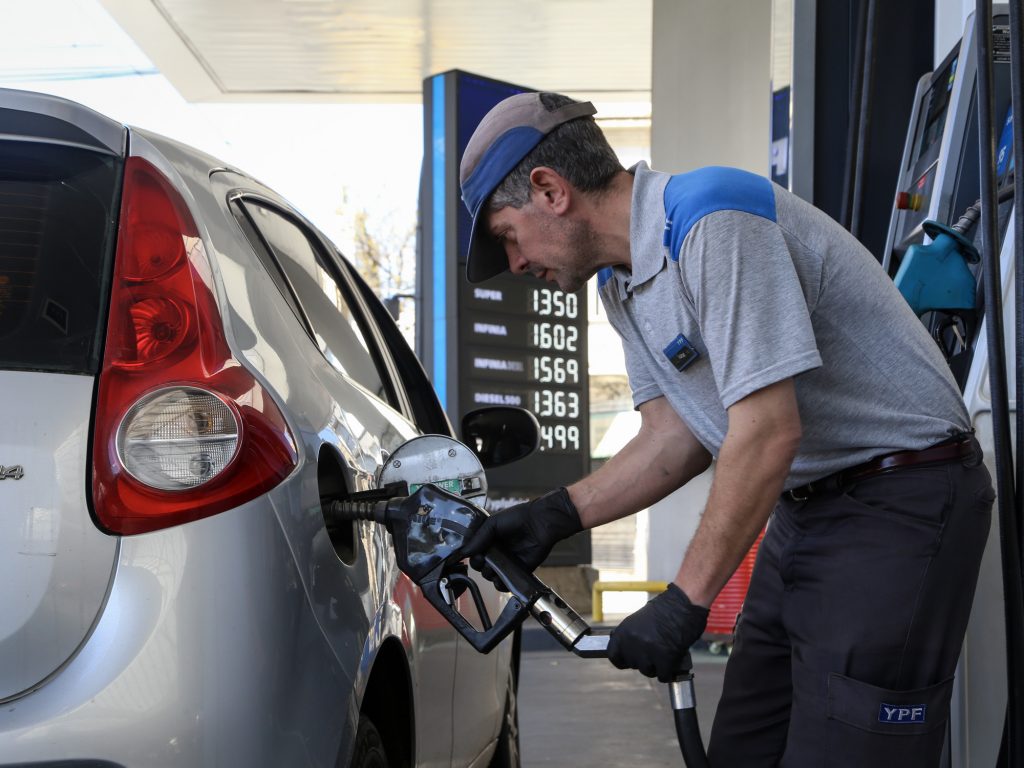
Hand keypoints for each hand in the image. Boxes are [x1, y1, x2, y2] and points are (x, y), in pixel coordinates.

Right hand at [459, 488, 581, 589]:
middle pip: (481, 567)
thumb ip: (479, 537)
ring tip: (494, 568)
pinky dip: (501, 585)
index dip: (472, 556)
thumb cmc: (517, 518)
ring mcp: (507, 562)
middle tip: (485, 560)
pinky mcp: (519, 570)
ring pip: (491, 576)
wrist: (539, 522)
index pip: (474, 554)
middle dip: (480, 567)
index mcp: (489, 540)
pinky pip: (506, 583)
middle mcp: (497, 552)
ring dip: (490, 576)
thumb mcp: (493, 523)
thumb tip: (464, 552)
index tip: (475, 555)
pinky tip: (501, 580)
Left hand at [607, 584, 708, 682]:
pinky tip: (672, 664)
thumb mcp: (638, 620)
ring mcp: (648, 652)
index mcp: (623, 631)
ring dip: (656, 667)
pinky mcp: (665, 660)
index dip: (622, 660)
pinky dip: (668, 672)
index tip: (628, 661)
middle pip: (633, 664)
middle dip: (643, 661)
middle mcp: (632, 643)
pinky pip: (663, 675)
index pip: (613, 655)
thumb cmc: (664, 609)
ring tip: (664, 656)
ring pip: (648, 671)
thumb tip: (628, 652)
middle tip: (654, 652)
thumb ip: (630, 636)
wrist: (683, 604)